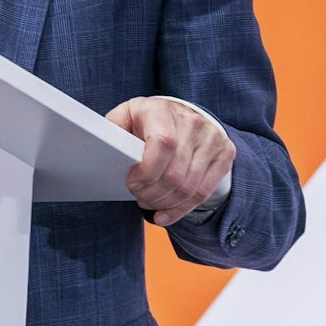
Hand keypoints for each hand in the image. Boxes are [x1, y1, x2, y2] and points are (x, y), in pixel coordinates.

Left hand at [106, 96, 235, 226]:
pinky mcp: (225, 153)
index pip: (162, 144)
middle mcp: (192, 122)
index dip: (146, 172)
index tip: (131, 183)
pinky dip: (181, 209)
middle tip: (138, 198)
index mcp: (162, 111)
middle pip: (175, 173)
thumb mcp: (125, 117)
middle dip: (152, 193)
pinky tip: (165, 214)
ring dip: (165, 203)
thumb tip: (100, 146)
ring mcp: (212, 138)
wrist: (182, 114)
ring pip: (190, 187)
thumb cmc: (146, 120)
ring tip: (149, 204)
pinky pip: (204, 192)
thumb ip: (112, 130)